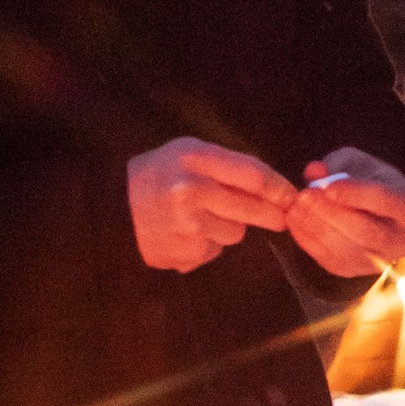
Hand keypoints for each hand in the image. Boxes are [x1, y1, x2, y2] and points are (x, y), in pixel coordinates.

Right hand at [127, 135, 298, 271]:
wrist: (110, 209)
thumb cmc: (156, 175)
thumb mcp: (187, 154)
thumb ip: (228, 166)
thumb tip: (275, 188)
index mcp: (194, 158)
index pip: (253, 175)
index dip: (280, 188)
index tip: (293, 197)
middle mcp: (192, 190)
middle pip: (252, 209)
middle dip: (271, 214)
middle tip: (280, 217)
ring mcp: (187, 224)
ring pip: (235, 233)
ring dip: (228, 228)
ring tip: (199, 218)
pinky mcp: (184, 251)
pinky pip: (214, 250)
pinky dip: (206, 245)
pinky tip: (184, 234)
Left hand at [286, 149, 404, 280]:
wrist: (371, 210)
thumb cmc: (368, 181)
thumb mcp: (356, 164)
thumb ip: (337, 166)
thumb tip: (315, 171)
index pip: (385, 201)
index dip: (355, 194)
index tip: (328, 186)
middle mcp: (403, 240)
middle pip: (366, 231)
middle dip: (331, 214)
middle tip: (304, 196)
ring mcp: (380, 261)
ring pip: (346, 250)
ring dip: (316, 228)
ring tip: (295, 208)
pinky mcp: (356, 272)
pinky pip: (330, 261)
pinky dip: (309, 241)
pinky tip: (295, 222)